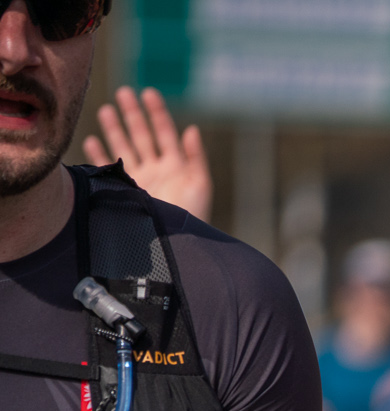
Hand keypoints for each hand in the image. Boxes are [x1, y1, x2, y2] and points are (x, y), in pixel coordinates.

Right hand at [83, 87, 212, 221]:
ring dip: (114, 129)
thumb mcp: (199, 184)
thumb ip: (195, 156)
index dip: (157, 112)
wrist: (176, 241)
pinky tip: (91, 141)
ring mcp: (139, 179)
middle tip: (123, 92)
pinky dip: (99, 156)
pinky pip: (108, 170)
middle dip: (132, 114)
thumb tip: (192, 128)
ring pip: (123, 147)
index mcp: (175, 165)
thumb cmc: (194, 214)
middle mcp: (156, 169)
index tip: (148, 92)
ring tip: (106, 109)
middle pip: (141, 135)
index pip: (164, 132)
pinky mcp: (125, 191)